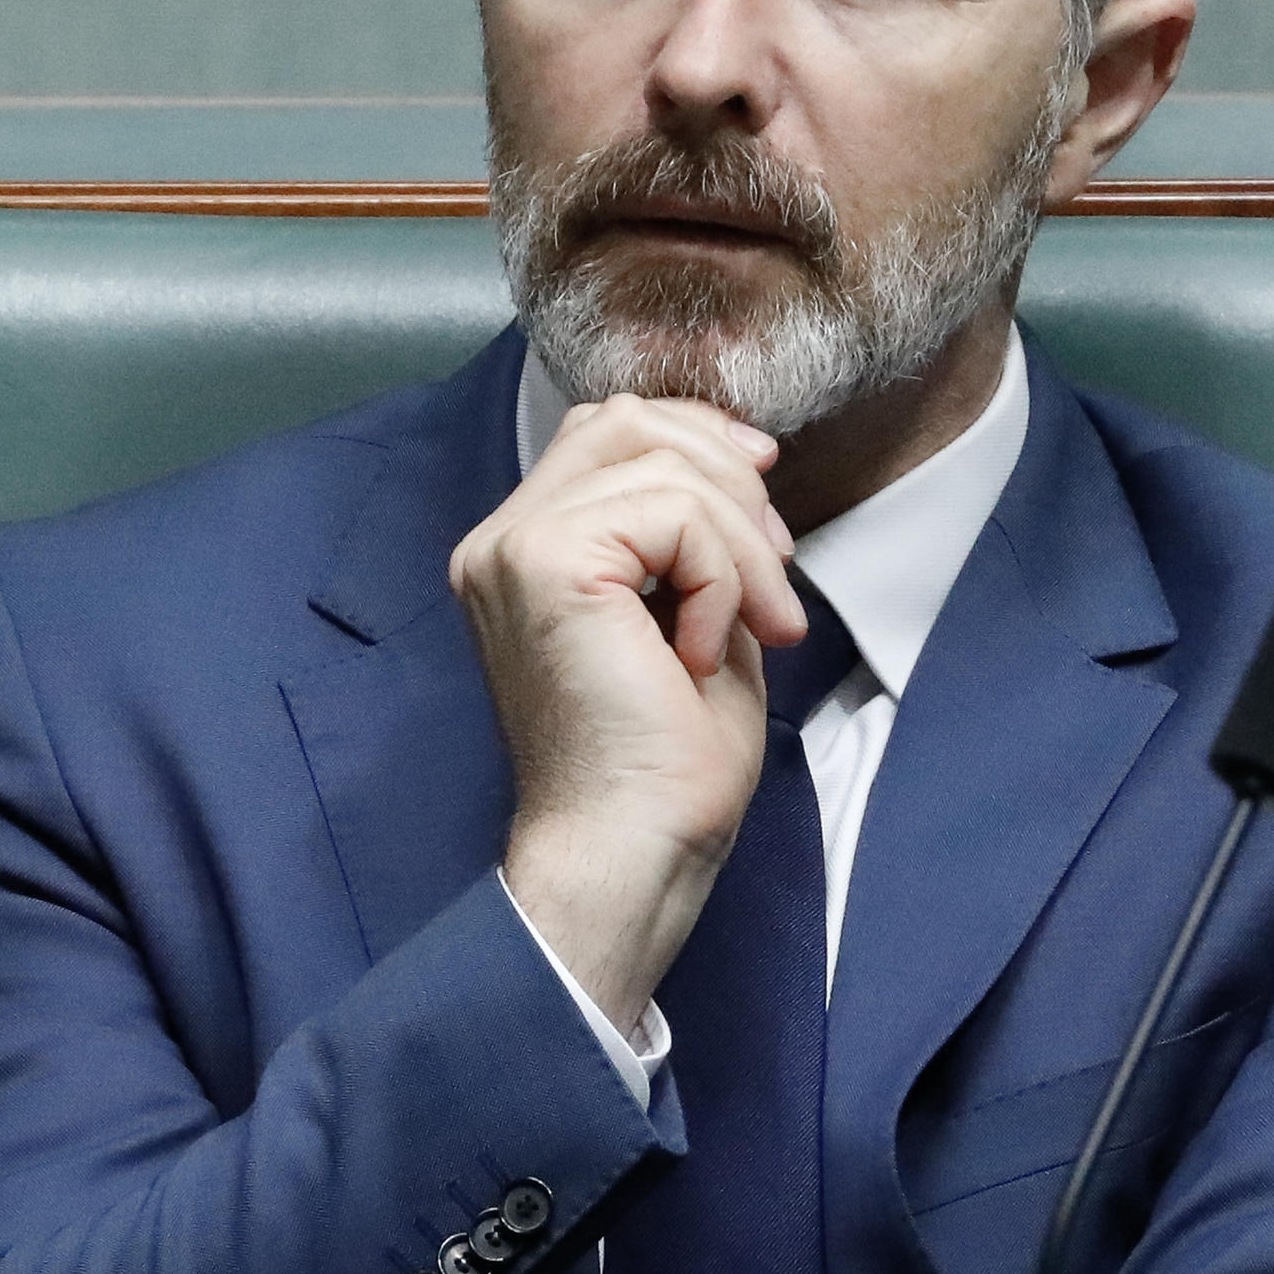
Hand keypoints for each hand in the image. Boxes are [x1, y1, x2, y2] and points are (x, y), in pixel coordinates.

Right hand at [449, 393, 805, 1025]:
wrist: (629, 853)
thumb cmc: (663, 766)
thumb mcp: (688, 615)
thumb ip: (689, 537)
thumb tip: (740, 461)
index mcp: (521, 553)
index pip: (606, 430)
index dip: (697, 439)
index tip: (765, 495)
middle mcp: (498, 541)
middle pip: (628, 420)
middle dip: (727, 477)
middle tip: (776, 572)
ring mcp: (513, 548)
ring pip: (663, 463)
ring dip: (741, 543)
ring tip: (762, 626)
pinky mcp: (547, 563)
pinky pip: (674, 512)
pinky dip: (720, 576)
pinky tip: (705, 654)